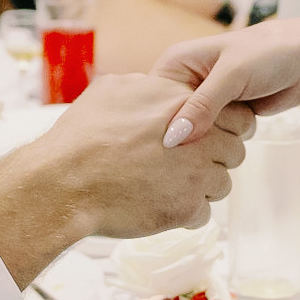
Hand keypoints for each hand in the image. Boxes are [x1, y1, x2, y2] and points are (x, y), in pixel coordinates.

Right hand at [0, 73, 252, 263]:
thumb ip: (145, 86)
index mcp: (184, 104)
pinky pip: (202, 213)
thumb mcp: (111, 90)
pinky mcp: (186, 209)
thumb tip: (152, 85)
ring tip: (165, 185)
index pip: (237, 114)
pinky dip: (184, 212)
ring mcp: (196, 175)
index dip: (223, 126)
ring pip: (221, 184)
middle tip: (184, 163)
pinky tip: (158, 204)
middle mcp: (199, 138)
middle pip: (235, 150)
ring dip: (200, 186)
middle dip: (215, 157)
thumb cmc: (81, 137)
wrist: (63, 182)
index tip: (207, 135)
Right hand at [156, 16, 299, 148]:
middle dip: (188, 133)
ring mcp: (206, 100)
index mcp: (177, 62)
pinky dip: (226, 140)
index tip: (166, 145)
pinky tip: (237, 134)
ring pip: (195, 133)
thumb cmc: (270, 52)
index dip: (158, 121)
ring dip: (210, 138)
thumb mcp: (232, 75)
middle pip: (171, 119)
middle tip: (203, 142)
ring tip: (226, 131)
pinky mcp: (224, 115)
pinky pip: (215, 137)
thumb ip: (203, 105)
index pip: (153, 99)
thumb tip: (174, 138)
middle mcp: (186, 82)